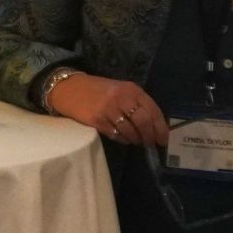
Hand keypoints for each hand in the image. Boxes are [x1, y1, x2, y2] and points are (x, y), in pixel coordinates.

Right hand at [47, 72, 170, 147]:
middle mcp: (122, 98)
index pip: (153, 110)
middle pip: (143, 122)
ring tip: (136, 141)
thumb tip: (153, 125)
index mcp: (131, 89)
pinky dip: (122, 140)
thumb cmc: (97, 90)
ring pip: (130, 131)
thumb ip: (136, 103)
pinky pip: (116, 135)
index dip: (161, 127)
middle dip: (149, 136)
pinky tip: (123, 139)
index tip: (164, 139)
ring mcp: (109, 109)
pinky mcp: (97, 120)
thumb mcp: (120, 90)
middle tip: (151, 144)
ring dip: (135, 139)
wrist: (69, 88)